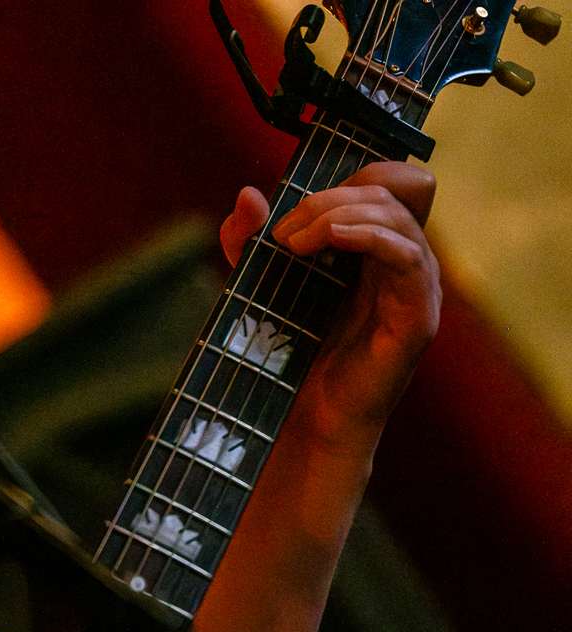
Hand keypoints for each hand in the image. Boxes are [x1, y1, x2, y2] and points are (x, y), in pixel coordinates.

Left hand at [219, 162, 440, 458]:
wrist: (300, 421)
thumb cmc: (284, 355)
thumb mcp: (256, 287)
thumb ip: (249, 243)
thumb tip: (248, 194)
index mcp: (376, 248)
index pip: (386, 182)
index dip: (345, 177)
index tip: (292, 207)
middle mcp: (404, 262)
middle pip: (391, 189)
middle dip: (330, 197)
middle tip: (281, 233)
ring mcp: (416, 288)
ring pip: (399, 215)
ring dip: (339, 214)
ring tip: (292, 243)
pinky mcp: (417, 317)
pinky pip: (408, 256)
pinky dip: (366, 236)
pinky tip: (326, 240)